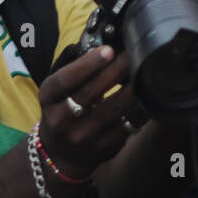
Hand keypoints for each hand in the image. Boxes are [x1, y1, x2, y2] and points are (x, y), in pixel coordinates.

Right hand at [37, 45, 144, 176]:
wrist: (61, 153)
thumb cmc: (63, 108)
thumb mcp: (56, 90)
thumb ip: (74, 68)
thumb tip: (101, 44)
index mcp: (48, 99)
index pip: (64, 80)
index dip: (87, 65)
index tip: (108, 50)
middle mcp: (61, 120)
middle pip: (91, 93)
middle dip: (115, 70)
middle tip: (133, 54)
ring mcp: (83, 137)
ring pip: (113, 110)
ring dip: (132, 88)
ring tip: (145, 70)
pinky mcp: (104, 148)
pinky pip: (127, 126)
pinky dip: (140, 108)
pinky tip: (149, 94)